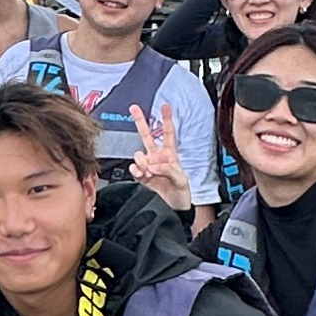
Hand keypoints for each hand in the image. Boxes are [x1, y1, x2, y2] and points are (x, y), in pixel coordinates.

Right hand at [131, 98, 196, 219]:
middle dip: (140, 121)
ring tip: (149, 173)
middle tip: (134, 108)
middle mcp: (157, 158)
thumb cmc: (182, 194)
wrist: (174, 209)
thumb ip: (168, 170)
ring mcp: (148, 166)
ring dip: (142, 162)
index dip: (166, 119)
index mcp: (170, 155)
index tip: (166, 106)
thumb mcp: (181, 180)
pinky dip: (136, 171)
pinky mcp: (141, 176)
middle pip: (146, 135)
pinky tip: (142, 175)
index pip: (168, 133)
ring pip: (138, 155)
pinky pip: (134, 168)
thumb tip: (153, 166)